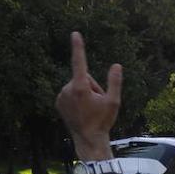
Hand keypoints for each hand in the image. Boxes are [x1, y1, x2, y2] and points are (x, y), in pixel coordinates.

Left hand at [55, 32, 122, 160]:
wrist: (88, 139)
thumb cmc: (103, 121)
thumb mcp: (114, 102)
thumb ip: (115, 82)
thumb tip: (116, 65)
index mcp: (80, 87)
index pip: (79, 62)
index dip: (78, 47)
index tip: (75, 34)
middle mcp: (67, 89)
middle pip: (84, 78)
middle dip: (92, 87)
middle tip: (97, 104)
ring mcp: (61, 96)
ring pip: (77, 85)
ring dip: (85, 93)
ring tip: (89, 109)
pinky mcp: (58, 102)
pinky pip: (70, 92)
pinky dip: (76, 98)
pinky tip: (81, 110)